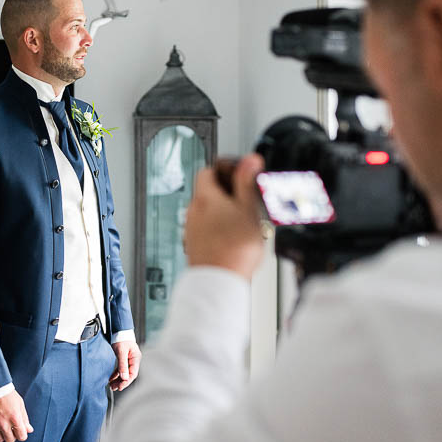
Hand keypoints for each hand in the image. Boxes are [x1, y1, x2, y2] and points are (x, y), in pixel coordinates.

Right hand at [0, 390, 32, 441]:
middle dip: (13, 436)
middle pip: (10, 440)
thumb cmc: (6, 395)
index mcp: (15, 418)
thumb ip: (24, 419)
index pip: (21, 436)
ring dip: (2, 435)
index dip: (22, 435)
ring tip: (2, 427)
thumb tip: (29, 430)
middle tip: (12, 429)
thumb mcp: (20, 404)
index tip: (21, 432)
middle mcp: (3, 424)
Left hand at [110, 339, 141, 390]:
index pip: (133, 373)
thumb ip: (122, 365)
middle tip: (114, 388)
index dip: (127, 381)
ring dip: (118, 380)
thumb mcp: (121, 352)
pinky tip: (111, 379)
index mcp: (135, 358)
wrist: (119, 331)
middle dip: (122, 382)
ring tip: (112, 386)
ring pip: (124, 373)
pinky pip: (121, 370)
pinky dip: (116, 375)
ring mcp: (129, 360)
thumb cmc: (121, 339)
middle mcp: (133, 360)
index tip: (120, 387)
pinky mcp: (124, 360)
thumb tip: (124, 377)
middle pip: (129, 374)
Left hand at [184, 152, 267, 278]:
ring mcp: (191, 230)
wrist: (219, 282)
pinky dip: (217, 230)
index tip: (237, 175)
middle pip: (207, 192)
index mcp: (206, 198)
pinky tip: (233, 240)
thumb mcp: (249, 209)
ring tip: (242, 223)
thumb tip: (250, 159)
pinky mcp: (194, 246)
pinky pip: (205, 230)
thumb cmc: (234, 249)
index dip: (223, 170)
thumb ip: (247, 182)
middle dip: (225, 194)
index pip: (207, 171)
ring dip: (222, 213)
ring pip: (206, 212)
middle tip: (245, 201)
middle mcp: (193, 212)